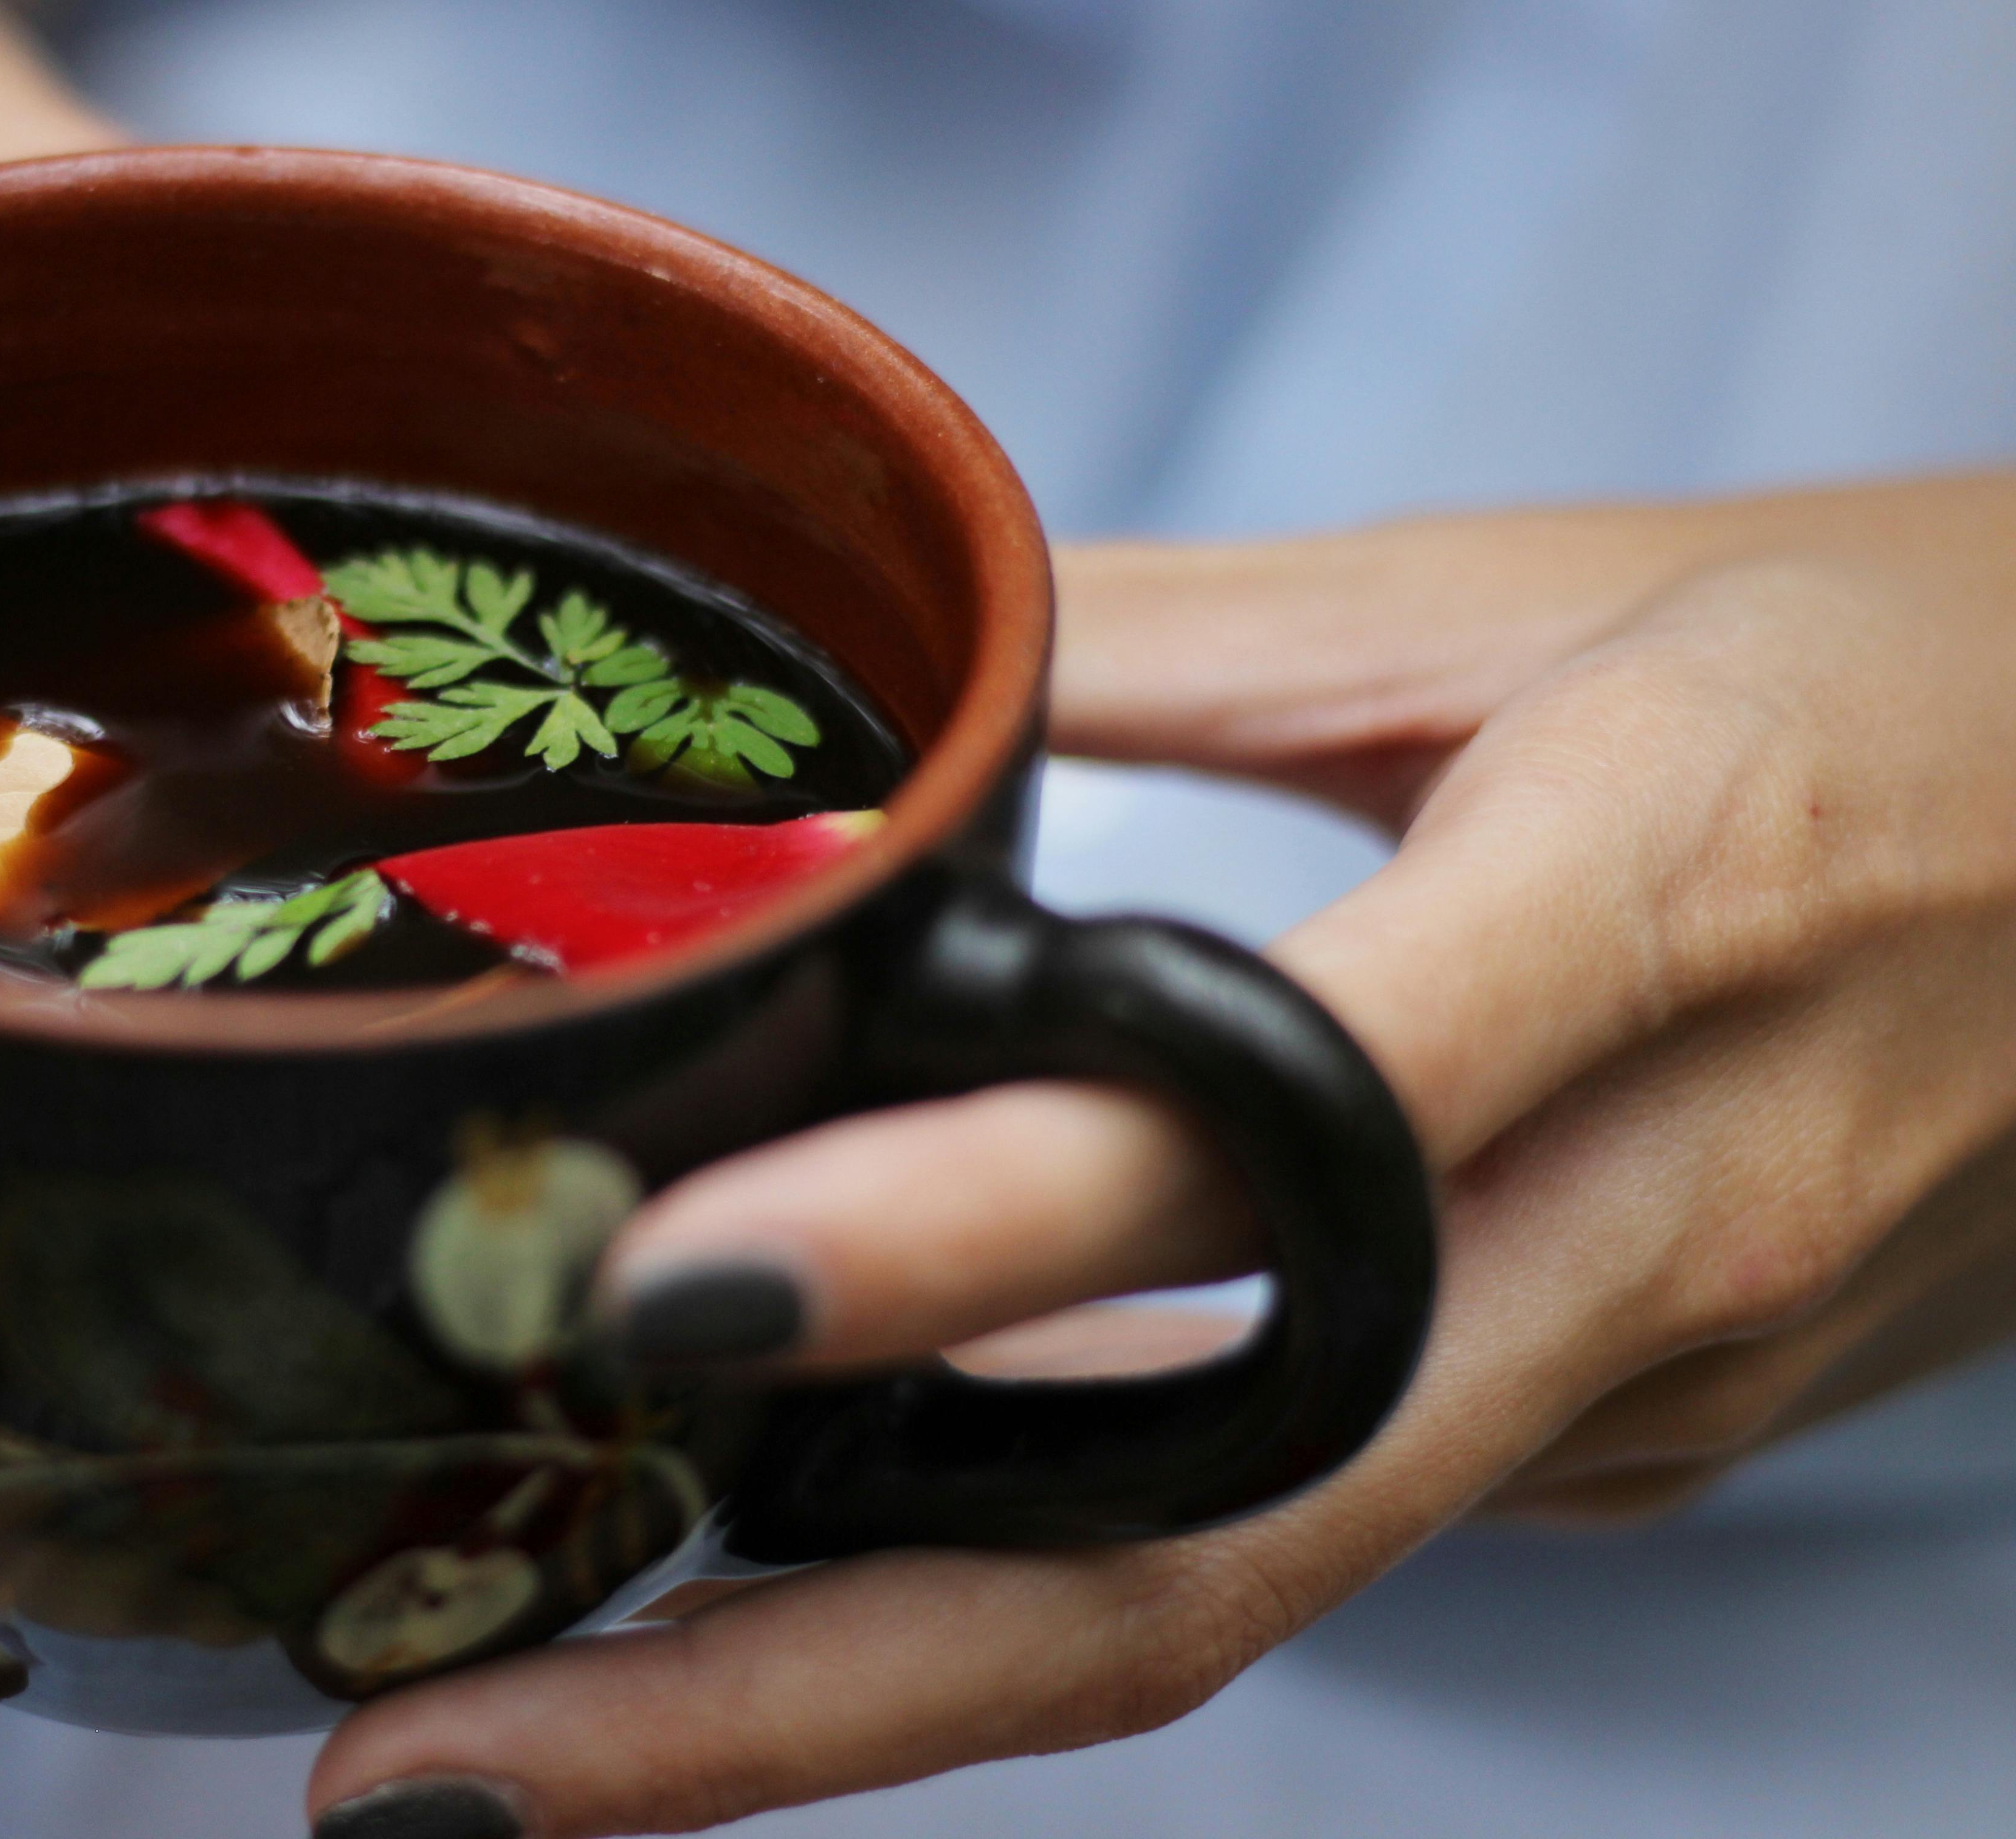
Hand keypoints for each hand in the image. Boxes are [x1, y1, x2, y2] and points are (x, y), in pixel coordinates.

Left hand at [299, 474, 2015, 1837]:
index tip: (653, 1295)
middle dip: (790, 1696)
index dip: (961, 1235)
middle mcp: (1654, 1215)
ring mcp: (1656, 1385)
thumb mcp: (1522, 587)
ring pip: (1231, 1598)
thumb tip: (841, 689)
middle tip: (437, 1772)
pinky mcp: (1636, 1451)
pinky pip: (1305, 1543)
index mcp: (1649, 897)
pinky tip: (786, 1597)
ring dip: (853, 1708)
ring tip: (511, 1752)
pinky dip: (1027, 1593)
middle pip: (1207, 1533)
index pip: (1272, 1122)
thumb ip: (1156, 636)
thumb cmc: (1898, 663)